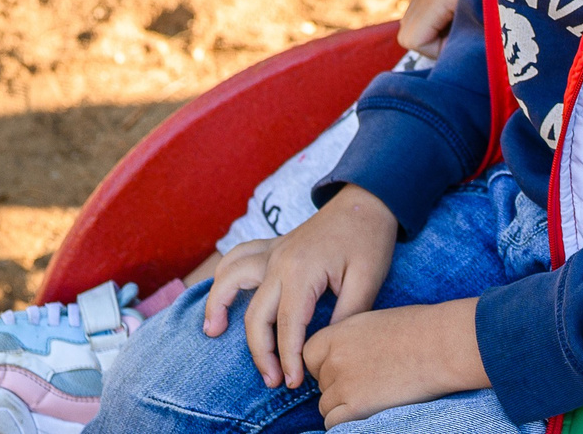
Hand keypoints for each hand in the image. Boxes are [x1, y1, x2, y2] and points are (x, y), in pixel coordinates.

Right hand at [203, 183, 397, 388]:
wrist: (368, 200)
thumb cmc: (369, 239)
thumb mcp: (368, 280)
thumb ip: (347, 315)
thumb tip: (326, 346)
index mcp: (302, 271)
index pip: (287, 326)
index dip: (290, 358)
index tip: (295, 382)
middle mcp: (278, 261)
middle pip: (256, 314)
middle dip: (261, 352)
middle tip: (274, 380)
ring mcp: (272, 251)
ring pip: (231, 280)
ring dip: (218, 306)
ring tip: (213, 332)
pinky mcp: (272, 246)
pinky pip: (236, 258)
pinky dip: (223, 276)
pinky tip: (222, 295)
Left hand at [301, 301, 487, 427]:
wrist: (443, 344)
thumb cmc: (421, 329)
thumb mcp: (376, 323)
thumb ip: (351, 340)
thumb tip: (343, 359)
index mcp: (338, 333)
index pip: (310, 356)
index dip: (325, 364)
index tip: (346, 367)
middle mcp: (334, 359)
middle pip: (321, 383)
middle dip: (339, 385)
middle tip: (371, 380)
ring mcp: (343, 385)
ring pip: (326, 406)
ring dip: (345, 405)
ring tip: (376, 394)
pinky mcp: (356, 408)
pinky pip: (334, 423)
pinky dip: (348, 421)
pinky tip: (371, 410)